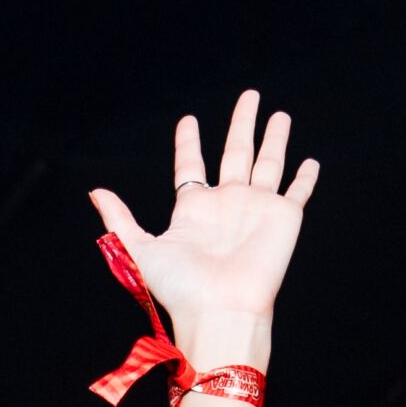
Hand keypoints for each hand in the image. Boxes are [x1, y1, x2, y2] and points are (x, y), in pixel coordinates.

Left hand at [90, 90, 318, 362]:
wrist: (221, 311)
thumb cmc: (181, 288)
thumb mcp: (140, 249)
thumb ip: (120, 219)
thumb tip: (95, 192)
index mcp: (194, 209)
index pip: (191, 166)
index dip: (189, 142)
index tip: (188, 120)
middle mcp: (227, 204)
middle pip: (236, 152)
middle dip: (242, 123)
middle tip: (249, 96)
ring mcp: (257, 210)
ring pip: (269, 162)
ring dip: (274, 138)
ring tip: (279, 114)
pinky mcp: (284, 218)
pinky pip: (297, 192)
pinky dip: (305, 178)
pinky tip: (310, 162)